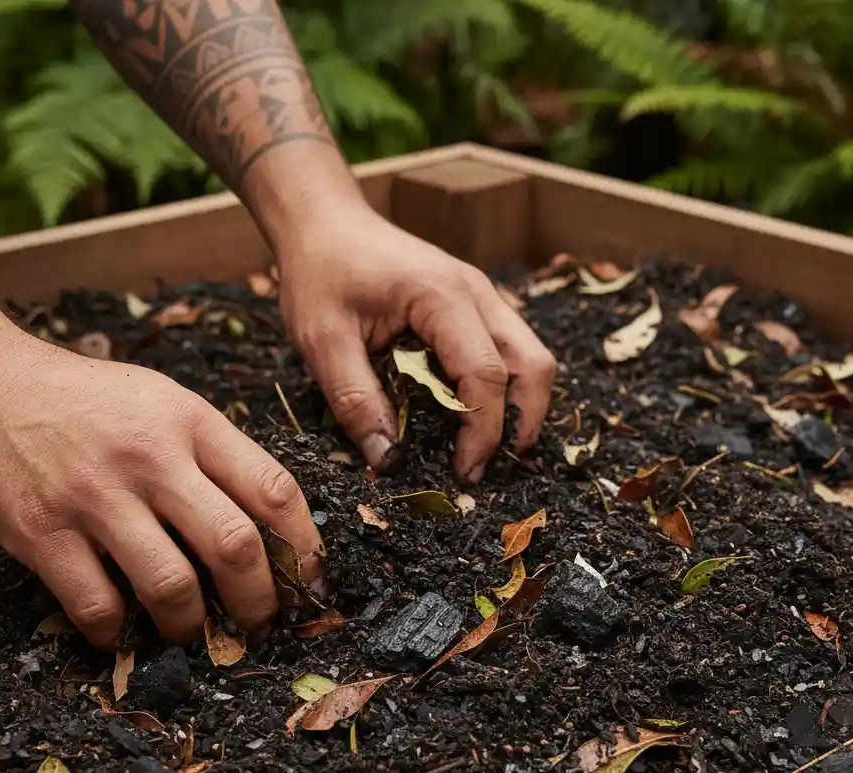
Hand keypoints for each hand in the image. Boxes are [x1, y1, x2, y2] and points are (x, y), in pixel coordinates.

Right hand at [0, 328, 324, 647]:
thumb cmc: (90, 402)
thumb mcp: (166, 403)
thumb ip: (216, 455)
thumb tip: (270, 527)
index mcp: (190, 423)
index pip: (273, 489)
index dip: (304, 545)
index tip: (309, 581)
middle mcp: (150, 458)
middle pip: (234, 545)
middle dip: (260, 600)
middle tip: (260, 622)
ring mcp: (94, 497)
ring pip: (171, 586)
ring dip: (192, 626)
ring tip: (192, 632)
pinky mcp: (41, 532)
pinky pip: (98, 605)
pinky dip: (120, 634)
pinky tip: (124, 633)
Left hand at [277, 205, 556, 482]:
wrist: (323, 221)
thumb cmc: (320, 273)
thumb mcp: (322, 341)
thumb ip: (355, 400)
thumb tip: (388, 460)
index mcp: (442, 298)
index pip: (485, 374)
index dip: (482, 432)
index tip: (463, 472)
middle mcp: (476, 294)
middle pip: (532, 365)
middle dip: (522, 423)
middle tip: (486, 467)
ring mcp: (481, 296)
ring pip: (530, 356)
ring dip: (520, 406)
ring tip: (486, 448)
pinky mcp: (473, 305)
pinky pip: (509, 349)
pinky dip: (504, 387)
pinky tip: (470, 415)